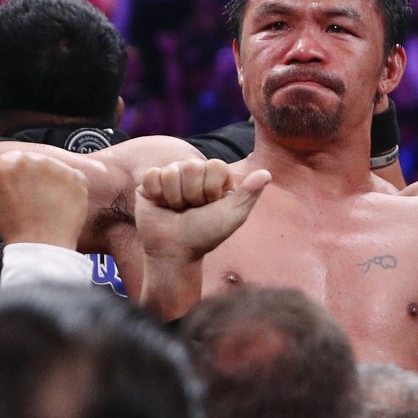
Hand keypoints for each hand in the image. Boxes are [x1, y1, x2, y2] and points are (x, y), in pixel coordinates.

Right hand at [0, 150, 88, 248]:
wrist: (40, 244)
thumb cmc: (12, 226)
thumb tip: (3, 174)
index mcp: (6, 162)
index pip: (14, 159)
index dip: (19, 175)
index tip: (23, 186)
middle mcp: (32, 159)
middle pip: (36, 161)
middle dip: (37, 176)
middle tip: (37, 198)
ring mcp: (57, 167)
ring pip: (56, 169)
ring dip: (54, 182)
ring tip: (49, 204)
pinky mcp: (76, 177)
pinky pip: (74, 178)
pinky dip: (70, 190)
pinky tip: (62, 205)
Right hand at [135, 158, 270, 260]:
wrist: (174, 252)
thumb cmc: (205, 235)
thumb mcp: (232, 216)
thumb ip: (249, 194)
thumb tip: (267, 173)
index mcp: (215, 177)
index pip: (214, 166)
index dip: (211, 189)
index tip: (210, 206)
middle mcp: (193, 172)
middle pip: (192, 166)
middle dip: (192, 194)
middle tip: (191, 210)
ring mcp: (171, 175)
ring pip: (171, 171)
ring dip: (175, 197)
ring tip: (177, 210)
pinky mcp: (150, 182)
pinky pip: (152, 176)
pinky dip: (157, 195)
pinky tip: (162, 205)